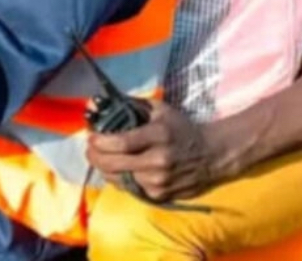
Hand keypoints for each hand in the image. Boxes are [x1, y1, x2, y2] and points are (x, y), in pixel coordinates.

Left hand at [85, 100, 220, 201]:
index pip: (121, 142)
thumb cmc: (182, 129)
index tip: (90, 137)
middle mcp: (158, 161)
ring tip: (101, 158)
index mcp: (159, 136)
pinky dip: (121, 179)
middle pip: (114, 164)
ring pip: (119, 179)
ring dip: (104, 169)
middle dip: (95, 157)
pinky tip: (120, 169)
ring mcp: (159, 182)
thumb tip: (100, 105)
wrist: (213, 156)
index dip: (100, 142)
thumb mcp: (160, 110)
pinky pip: (130, 188)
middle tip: (89, 149)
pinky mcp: (160, 196)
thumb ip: (131, 106)